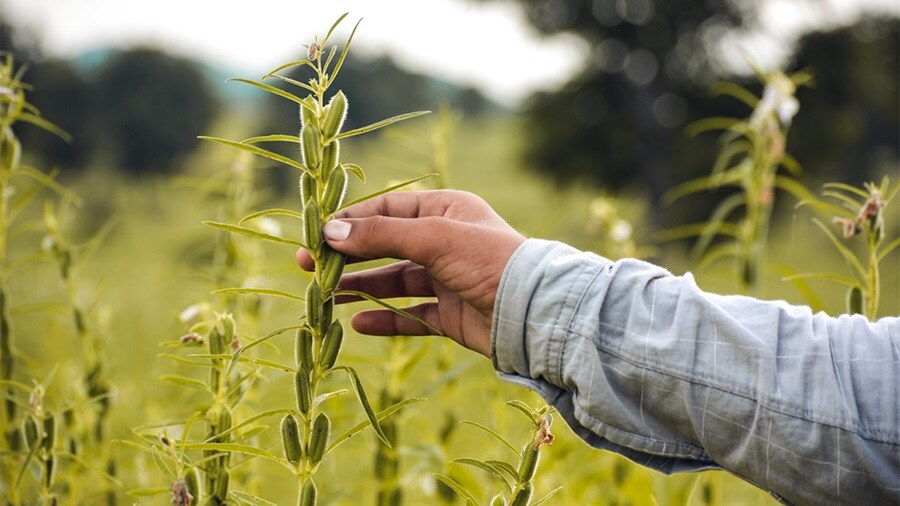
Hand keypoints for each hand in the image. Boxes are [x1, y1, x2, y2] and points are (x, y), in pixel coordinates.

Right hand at [296, 190, 524, 356]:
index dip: (350, 222)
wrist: (534, 313)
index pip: (387, 211)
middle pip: (386, 247)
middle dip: (348, 256)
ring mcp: (448, 280)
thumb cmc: (489, 260)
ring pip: (395, 282)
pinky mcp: (452, 315)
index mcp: (446, 211)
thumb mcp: (433, 238)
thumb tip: (330, 231)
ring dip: (362, 288)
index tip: (316, 235)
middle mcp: (445, 242)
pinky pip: (411, 316)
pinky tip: (358, 324)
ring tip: (327, 297)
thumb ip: (381, 235)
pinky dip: (385, 319)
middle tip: (308, 267)